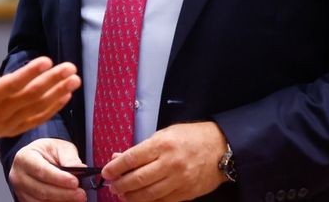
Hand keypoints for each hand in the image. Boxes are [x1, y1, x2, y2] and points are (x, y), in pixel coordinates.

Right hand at [0, 54, 79, 146]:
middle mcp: (1, 112)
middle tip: (70, 67)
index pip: (13, 84)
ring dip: (58, 94)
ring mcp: (9, 123)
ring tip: (75, 80)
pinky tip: (66, 97)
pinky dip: (52, 109)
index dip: (30, 73)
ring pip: (38, 108)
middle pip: (31, 95)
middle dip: (53, 81)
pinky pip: (36, 120)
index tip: (47, 60)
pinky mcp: (13, 129)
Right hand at [9, 138, 87, 201]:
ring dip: (61, 201)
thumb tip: (80, 168)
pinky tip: (67, 201)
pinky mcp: (25, 201)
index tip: (75, 182)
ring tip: (76, 198)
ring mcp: (20, 191)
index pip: (41, 170)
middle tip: (81, 194)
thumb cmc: (47, 152)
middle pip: (41, 190)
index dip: (59, 178)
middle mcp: (18, 176)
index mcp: (24, 157)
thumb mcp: (60, 147)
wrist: (38, 158)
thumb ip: (69, 158)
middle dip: (64, 194)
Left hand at [101, 121, 227, 201]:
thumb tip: (119, 157)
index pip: (131, 158)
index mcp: (162, 144)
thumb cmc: (193, 137)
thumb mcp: (165, 133)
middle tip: (112, 186)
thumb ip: (142, 147)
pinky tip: (139, 199)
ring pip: (147, 194)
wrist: (221, 148)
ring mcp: (178, 180)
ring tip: (122, 194)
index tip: (106, 172)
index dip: (115, 167)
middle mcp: (170, 163)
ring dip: (131, 196)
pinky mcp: (185, 193)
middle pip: (137, 179)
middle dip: (120, 184)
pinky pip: (162, 201)